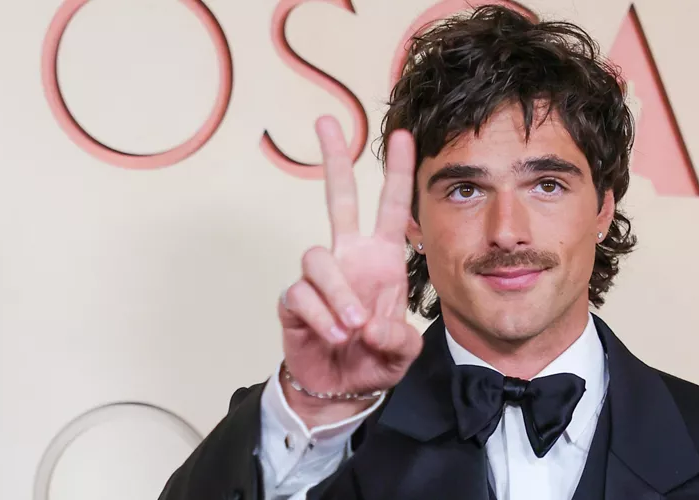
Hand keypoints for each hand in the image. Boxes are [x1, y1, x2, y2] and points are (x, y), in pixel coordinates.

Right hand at [277, 116, 422, 426]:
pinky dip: (320, 316)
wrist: (341, 389)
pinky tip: (334, 335)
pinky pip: (301, 295)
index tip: (404, 135)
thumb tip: (371, 325)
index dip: (398, 173)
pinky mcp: (294, 300)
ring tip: (353, 328)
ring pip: (317, 258)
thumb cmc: (375, 360)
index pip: (391, 207)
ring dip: (338, 293)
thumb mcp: (402, 353)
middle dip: (333, 159)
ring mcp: (320, 277)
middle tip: (326, 122)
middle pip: (338, 199)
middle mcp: (349, 257)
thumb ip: (398, 339)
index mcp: (382, 259)